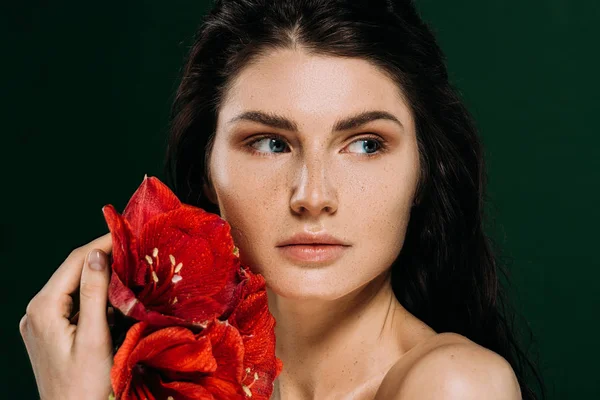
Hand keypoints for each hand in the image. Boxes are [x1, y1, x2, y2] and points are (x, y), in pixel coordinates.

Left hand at [19, 233, 113, 399]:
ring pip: (73, 287)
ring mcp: (40, 323)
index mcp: (43, 309)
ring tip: (128, 268)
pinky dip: (93, 295)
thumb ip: (95, 293)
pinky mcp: (49, 332)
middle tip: (133, 249)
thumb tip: (98, 254)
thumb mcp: (95, 337)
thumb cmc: (86, 386)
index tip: (127, 233)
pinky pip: (72, 303)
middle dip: (103, 258)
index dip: (102, 243)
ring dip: (100, 277)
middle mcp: (36, 312)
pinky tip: (113, 296)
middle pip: (73, 273)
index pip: (75, 262)